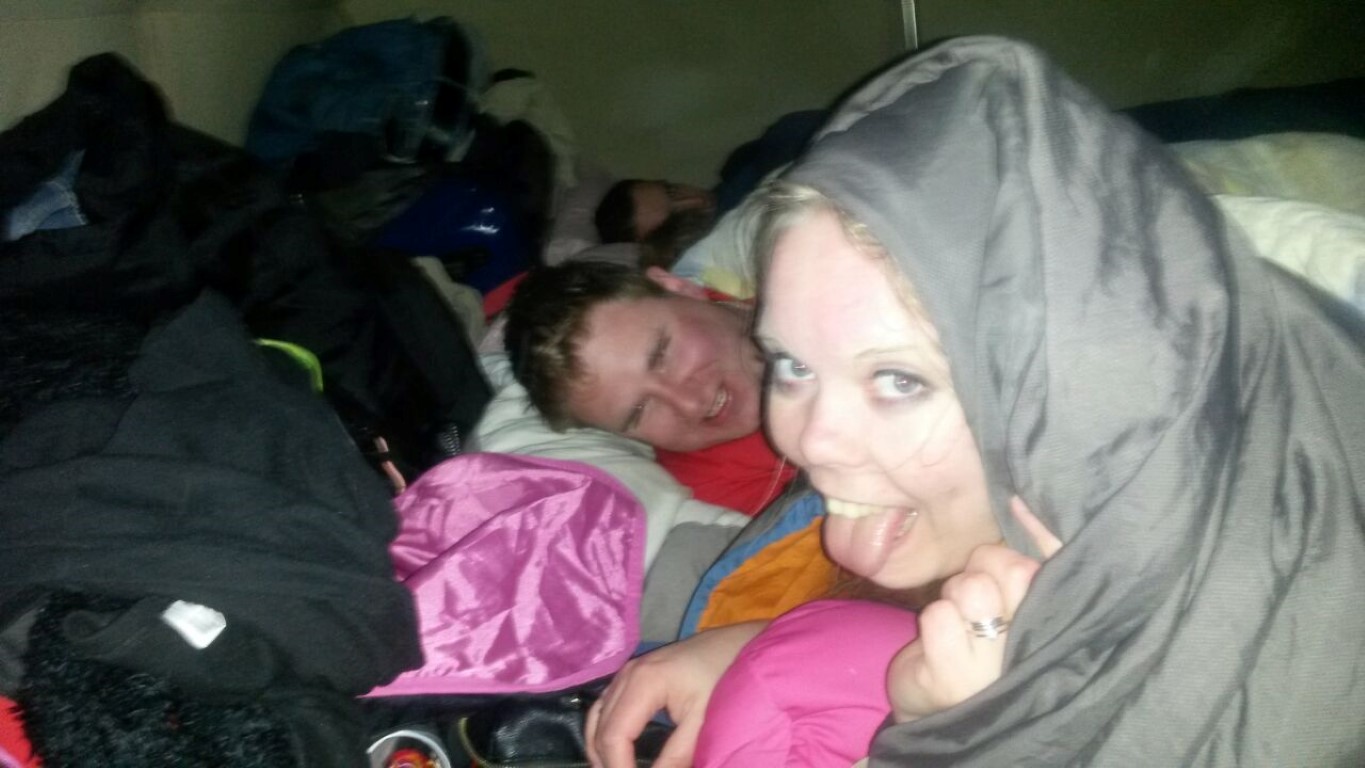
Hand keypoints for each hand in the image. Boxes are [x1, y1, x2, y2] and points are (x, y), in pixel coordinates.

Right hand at [586, 621, 766, 767]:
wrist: (738, 643)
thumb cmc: (724, 677)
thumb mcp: (704, 720)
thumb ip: (677, 755)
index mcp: (643, 682)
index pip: (614, 736)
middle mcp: (627, 674)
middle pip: (601, 729)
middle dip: (608, 762)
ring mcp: (627, 672)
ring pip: (596, 718)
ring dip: (601, 749)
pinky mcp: (632, 674)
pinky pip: (604, 707)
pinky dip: (604, 732)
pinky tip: (615, 752)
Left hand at [887, 497, 1060, 721]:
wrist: (934, 707)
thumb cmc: (976, 642)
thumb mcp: (1005, 598)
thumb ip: (1020, 559)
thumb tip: (1018, 499)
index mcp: (1053, 621)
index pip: (1061, 564)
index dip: (1041, 531)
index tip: (1016, 504)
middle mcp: (1036, 647)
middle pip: (1012, 568)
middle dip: (983, 567)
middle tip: (976, 596)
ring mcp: (994, 668)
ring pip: (971, 587)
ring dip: (955, 596)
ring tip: (960, 622)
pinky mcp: (952, 679)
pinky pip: (938, 614)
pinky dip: (933, 620)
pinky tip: (939, 643)